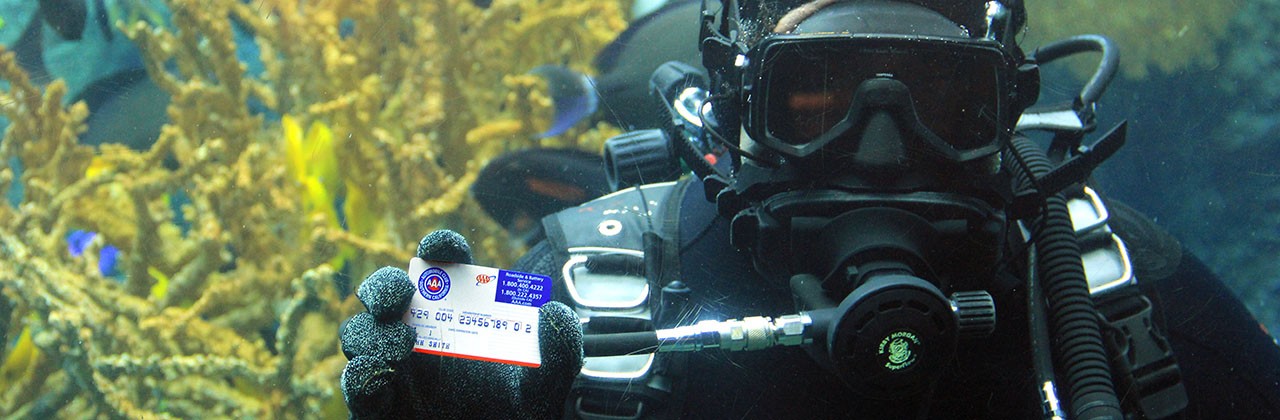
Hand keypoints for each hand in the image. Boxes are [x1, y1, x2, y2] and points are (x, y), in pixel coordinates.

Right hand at [339, 230, 582, 418]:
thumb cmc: (518, 416)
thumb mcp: (547, 387)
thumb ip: (559, 352)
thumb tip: (552, 312)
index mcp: (461, 316)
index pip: (446, 268)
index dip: (440, 249)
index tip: (440, 249)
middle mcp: (421, 335)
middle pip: (390, 294)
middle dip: (387, 285)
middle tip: (402, 294)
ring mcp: (396, 370)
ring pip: (362, 334)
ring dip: (372, 331)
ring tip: (401, 344)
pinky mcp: (379, 405)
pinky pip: (358, 384)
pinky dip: (360, 374)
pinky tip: (378, 375)